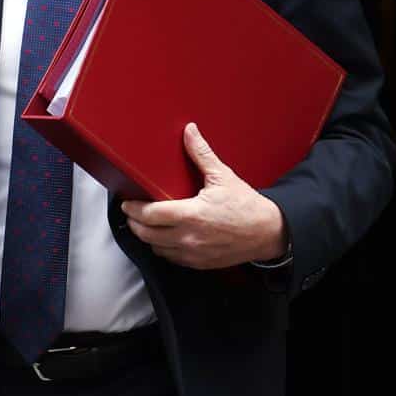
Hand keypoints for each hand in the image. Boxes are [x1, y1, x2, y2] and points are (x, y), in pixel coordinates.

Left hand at [120, 123, 289, 268]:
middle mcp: (189, 238)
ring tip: (145, 224)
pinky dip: (163, 249)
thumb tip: (189, 131)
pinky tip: (163, 239)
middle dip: (134, 223)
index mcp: (192, 215)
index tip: (127, 203)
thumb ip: (201, 153)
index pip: (151, 215)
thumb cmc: (247, 206)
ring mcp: (193, 254)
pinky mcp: (199, 263)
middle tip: (131, 213)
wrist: (268, 232)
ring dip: (147, 237)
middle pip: (147, 234)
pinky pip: (172, 259)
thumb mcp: (223, 176)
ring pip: (157, 249)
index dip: (134, 209)